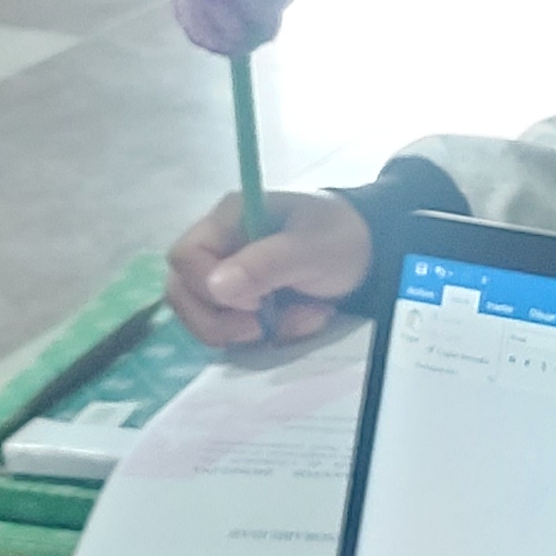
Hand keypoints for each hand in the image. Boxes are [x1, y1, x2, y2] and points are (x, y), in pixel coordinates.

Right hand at [164, 190, 371, 348]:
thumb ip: (267, 264)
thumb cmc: (341, 239)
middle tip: (266, 325)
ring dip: (250, 332)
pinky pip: (231, 332)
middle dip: (224, 321)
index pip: (184, 258)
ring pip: (204, 318)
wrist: (372, 255)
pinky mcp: (240, 303)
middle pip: (183, 293)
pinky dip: (265, 337)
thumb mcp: (313, 248)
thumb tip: (216, 288)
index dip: (210, 288)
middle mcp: (218, 246)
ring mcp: (227, 276)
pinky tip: (300, 321)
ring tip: (301, 317)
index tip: (255, 302)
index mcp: (228, 218)